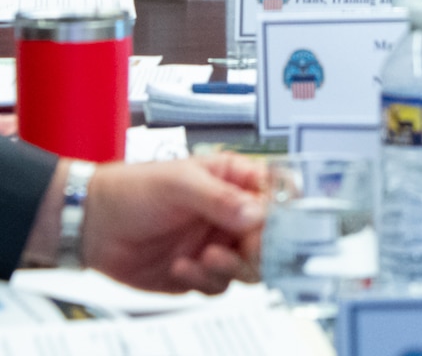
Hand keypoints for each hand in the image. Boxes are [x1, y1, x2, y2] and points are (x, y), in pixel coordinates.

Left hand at [80, 154, 267, 294]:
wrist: (91, 224)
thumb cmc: (131, 190)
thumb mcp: (178, 184)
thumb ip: (220, 199)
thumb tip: (257, 214)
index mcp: (234, 181)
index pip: (278, 194)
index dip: (284, 211)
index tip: (274, 224)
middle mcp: (231, 214)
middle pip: (272, 237)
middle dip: (260, 248)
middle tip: (243, 250)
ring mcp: (217, 244)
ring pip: (250, 266)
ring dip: (232, 267)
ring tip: (205, 257)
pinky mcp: (200, 272)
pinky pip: (220, 285)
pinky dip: (204, 280)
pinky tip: (180, 266)